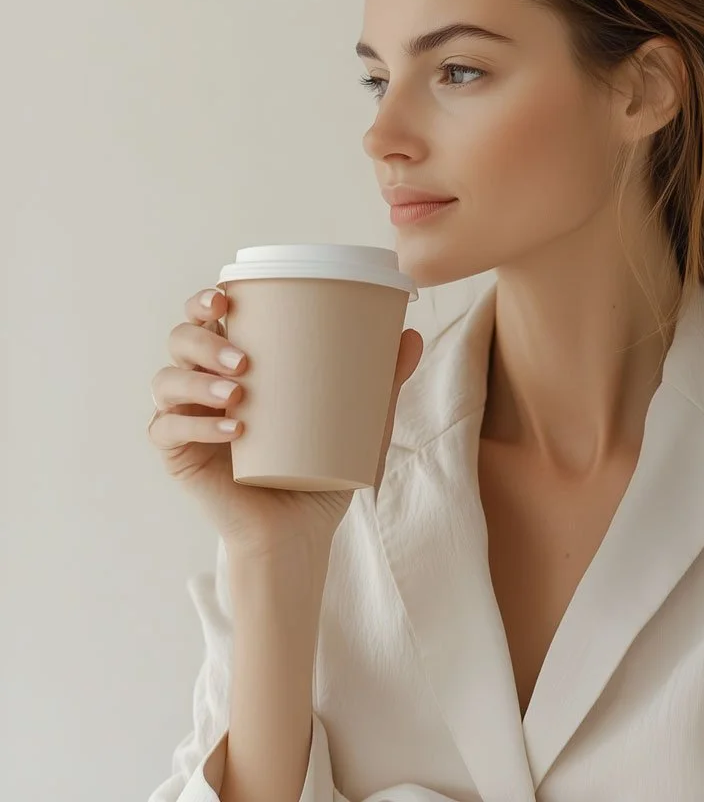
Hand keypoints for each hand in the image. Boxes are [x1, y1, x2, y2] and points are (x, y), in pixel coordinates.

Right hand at [148, 287, 422, 560]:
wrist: (300, 532)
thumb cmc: (323, 469)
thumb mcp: (360, 422)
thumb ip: (383, 381)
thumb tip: (411, 335)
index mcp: (237, 365)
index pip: (206, 318)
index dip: (204, 300)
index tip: (226, 297)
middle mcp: (204, 386)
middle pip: (180, 341)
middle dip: (205, 340)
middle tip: (245, 359)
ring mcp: (188, 420)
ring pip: (165, 381)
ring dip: (197, 381)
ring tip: (240, 393)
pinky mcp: (180, 458)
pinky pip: (166, 431)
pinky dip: (196, 426)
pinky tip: (231, 429)